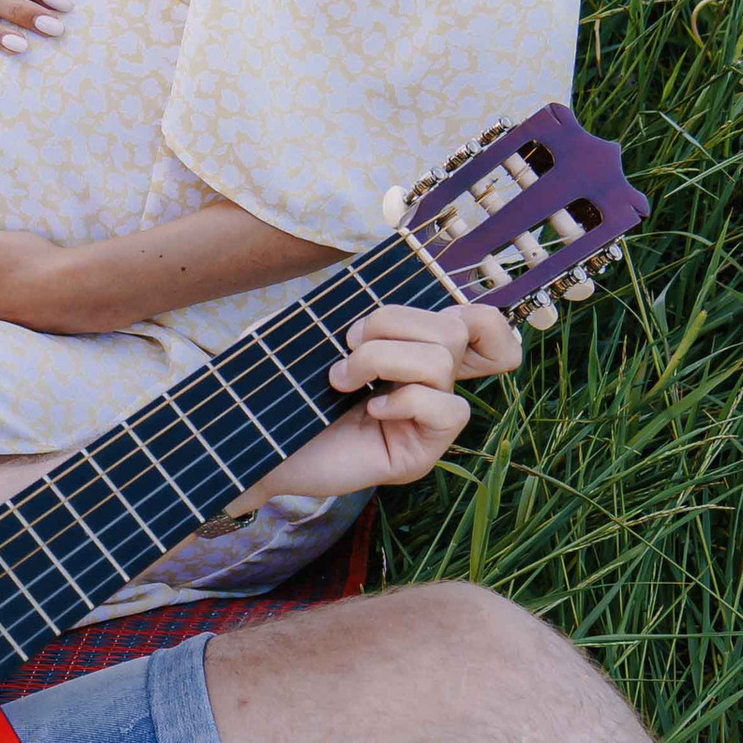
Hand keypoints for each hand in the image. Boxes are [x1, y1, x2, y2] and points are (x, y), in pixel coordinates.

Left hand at [262, 301, 521, 502]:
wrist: (258, 445)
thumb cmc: (289, 390)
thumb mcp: (324, 337)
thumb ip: (362, 315)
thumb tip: (387, 287)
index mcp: (415, 353)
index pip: (484, 325)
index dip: (476, 316)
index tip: (396, 323)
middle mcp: (431, 386)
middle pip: (455, 328)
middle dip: (390, 323)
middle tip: (346, 346)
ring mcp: (427, 423)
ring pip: (442, 362)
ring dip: (381, 358)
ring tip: (341, 379)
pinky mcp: (421, 455)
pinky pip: (447, 410)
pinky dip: (404, 401)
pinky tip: (371, 411)